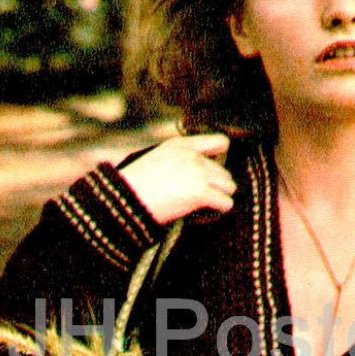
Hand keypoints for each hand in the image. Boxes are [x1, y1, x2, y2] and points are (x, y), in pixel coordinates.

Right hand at [119, 133, 235, 224]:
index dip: (221, 158)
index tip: (213, 173)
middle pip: (225, 172)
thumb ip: (182, 161)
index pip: (220, 142)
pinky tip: (203, 214)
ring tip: (202, 206)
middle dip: (216, 186)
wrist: (125, 200)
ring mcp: (198, 173)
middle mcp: (192, 156)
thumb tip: (203, 174)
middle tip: (200, 198)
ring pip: (229, 187)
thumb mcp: (158, 160)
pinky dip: (218, 211)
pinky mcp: (201, 192)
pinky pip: (226, 203)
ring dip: (219, 198)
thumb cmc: (136, 186)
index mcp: (181, 145)